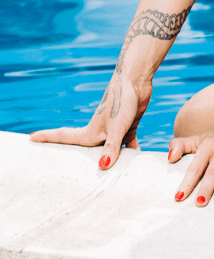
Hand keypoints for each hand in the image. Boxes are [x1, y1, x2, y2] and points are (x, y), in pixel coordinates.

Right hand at [29, 73, 151, 168]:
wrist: (136, 81)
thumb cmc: (122, 101)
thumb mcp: (117, 127)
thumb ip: (111, 147)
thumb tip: (103, 166)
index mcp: (89, 132)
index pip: (63, 137)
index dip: (46, 138)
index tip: (29, 139)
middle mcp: (99, 132)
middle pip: (85, 150)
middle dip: (75, 160)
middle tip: (61, 171)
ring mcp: (113, 130)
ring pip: (109, 150)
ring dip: (111, 160)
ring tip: (109, 177)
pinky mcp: (128, 126)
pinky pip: (128, 144)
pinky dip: (133, 152)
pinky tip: (139, 161)